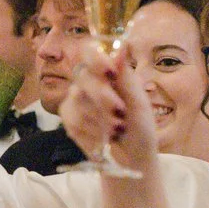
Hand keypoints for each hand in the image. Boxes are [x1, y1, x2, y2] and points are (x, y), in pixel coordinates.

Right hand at [61, 45, 159, 170]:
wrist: (132, 159)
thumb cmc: (140, 129)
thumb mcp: (140, 104)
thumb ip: (127, 78)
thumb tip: (122, 48)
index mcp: (109, 73)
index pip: (91, 52)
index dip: (97, 59)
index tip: (111, 73)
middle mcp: (89, 82)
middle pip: (83, 76)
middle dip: (102, 98)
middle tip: (120, 114)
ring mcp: (75, 100)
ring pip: (76, 100)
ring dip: (99, 119)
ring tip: (117, 130)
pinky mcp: (68, 118)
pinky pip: (71, 119)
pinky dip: (90, 131)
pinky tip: (103, 138)